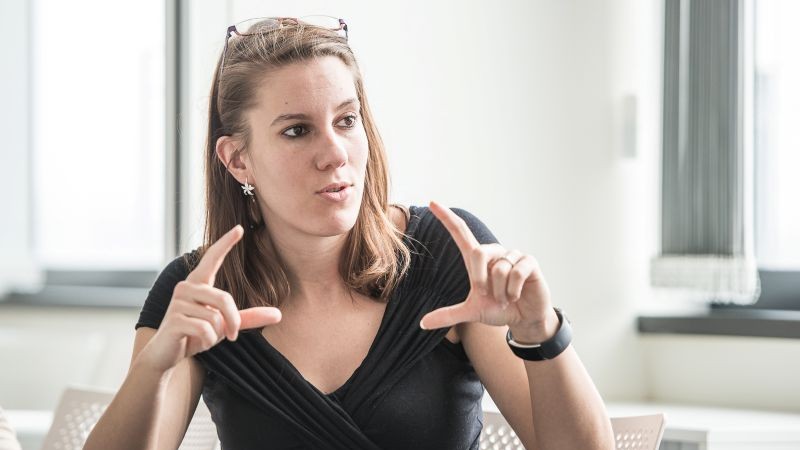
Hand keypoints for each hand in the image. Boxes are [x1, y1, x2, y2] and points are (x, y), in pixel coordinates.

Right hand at [142, 225, 281, 372]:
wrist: (166, 354)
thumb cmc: (195, 334)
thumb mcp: (224, 324)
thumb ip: (249, 318)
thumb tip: (279, 315)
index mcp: (198, 283)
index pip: (212, 258)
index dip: (225, 243)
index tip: (239, 228)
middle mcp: (186, 287)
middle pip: (225, 299)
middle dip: (233, 322)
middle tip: (232, 336)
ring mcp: (177, 302)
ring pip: (215, 318)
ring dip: (217, 334)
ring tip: (205, 338)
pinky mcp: (173, 319)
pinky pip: (205, 329)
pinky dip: (208, 341)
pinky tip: (196, 343)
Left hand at [419, 201, 557, 342]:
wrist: (523, 319)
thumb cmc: (498, 309)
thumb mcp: (471, 313)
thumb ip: (448, 315)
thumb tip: (422, 323)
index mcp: (477, 260)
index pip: (460, 232)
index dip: (446, 218)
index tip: (432, 202)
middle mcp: (494, 253)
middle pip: (479, 251)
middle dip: (481, 279)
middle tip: (487, 295)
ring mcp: (513, 255)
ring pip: (500, 268)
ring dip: (500, 291)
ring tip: (506, 297)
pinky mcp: (529, 262)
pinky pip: (517, 272)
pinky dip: (513, 290)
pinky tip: (516, 295)